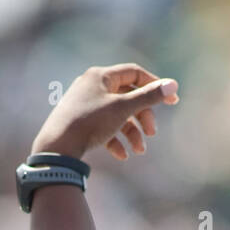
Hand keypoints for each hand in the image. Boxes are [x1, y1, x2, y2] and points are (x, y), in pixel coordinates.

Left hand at [31, 62, 178, 162]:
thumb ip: (148, 97)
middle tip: (152, 133)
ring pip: (117, 115)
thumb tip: (173, 85)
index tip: (171, 101)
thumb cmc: (90, 122)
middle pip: (127, 97)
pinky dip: (115, 140)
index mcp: (101, 76)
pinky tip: (121, 155)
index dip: (154, 85)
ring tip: (139, 151)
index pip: (134, 74)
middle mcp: (92, 86)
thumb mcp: (122, 108)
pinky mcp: (80, 124)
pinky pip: (103, 128)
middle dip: (142, 116)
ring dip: (131, 133)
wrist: (56, 148)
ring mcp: (85, 105)